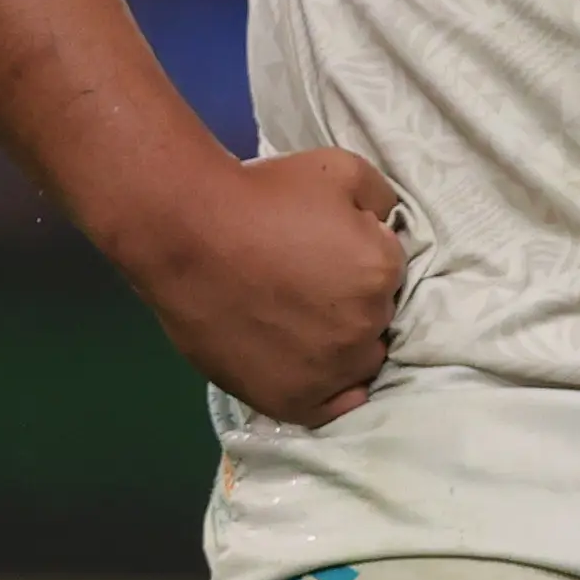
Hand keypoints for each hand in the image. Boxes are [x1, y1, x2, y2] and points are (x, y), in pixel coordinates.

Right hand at [107, 147, 406, 425]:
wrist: (188, 234)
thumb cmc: (265, 196)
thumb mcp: (343, 171)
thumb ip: (382, 200)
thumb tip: (387, 227)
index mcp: (383, 271)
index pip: (391, 273)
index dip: (362, 261)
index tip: (327, 253)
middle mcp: (364, 326)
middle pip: (378, 319)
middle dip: (354, 303)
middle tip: (309, 286)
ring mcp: (326, 369)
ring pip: (358, 363)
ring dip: (342, 347)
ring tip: (299, 324)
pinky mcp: (288, 399)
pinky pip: (330, 408)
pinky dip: (329, 393)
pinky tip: (312, 372)